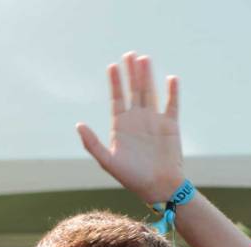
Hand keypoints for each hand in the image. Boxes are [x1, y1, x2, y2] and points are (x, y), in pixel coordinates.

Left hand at [76, 52, 183, 203]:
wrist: (159, 187)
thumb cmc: (132, 177)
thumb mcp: (107, 162)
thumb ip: (92, 143)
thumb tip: (78, 124)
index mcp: (121, 125)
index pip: (117, 98)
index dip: (115, 82)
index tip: (113, 67)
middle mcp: (138, 120)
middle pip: (133, 91)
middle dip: (131, 73)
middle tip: (129, 54)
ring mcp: (155, 121)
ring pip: (150, 93)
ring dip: (148, 77)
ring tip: (145, 59)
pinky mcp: (171, 126)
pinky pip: (172, 105)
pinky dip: (172, 92)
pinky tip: (171, 79)